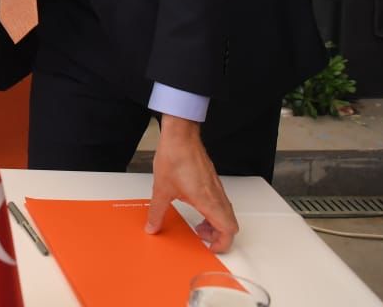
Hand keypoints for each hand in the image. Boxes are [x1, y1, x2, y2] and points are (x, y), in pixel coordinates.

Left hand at [146, 115, 238, 252]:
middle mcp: (217, 195)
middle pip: (230, 224)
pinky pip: (220, 202)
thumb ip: (157, 212)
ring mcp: (216, 187)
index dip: (222, 243)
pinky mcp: (212, 180)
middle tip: (201, 237)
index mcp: (208, 201)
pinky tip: (196, 207)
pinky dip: (213, 212)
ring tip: (198, 225)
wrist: (181, 135)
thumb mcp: (162, 190)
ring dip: (216, 223)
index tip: (209, 247)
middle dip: (219, 236)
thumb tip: (152, 227)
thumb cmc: (174, 158)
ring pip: (226, 213)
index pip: (228, 230)